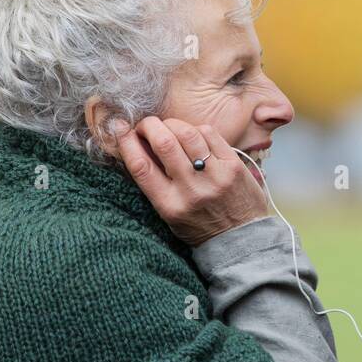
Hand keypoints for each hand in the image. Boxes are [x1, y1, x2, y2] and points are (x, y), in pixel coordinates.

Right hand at [114, 116, 269, 245]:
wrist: (241, 237)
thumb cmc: (199, 224)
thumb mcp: (169, 212)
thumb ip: (154, 182)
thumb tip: (137, 144)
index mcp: (169, 205)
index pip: (141, 167)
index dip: (126, 142)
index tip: (120, 128)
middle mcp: (192, 189)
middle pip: (164, 142)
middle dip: (149, 126)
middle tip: (146, 125)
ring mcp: (215, 175)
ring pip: (187, 133)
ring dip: (172, 124)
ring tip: (168, 128)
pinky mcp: (234, 165)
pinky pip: (210, 133)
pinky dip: (196, 129)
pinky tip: (193, 135)